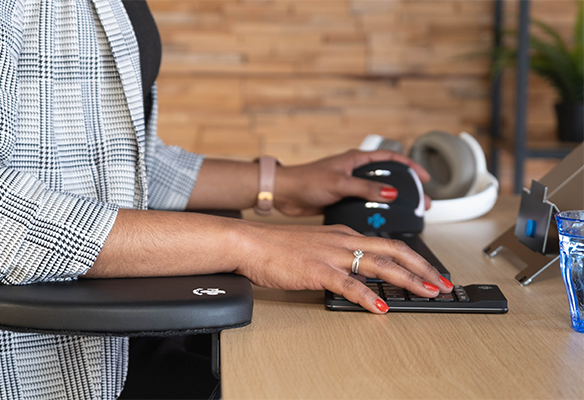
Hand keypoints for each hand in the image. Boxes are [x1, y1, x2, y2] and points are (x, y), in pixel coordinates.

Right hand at [87, 209, 452, 314]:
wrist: (248, 242)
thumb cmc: (275, 246)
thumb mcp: (314, 245)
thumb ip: (336, 255)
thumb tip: (353, 273)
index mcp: (343, 234)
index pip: (386, 243)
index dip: (412, 258)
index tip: (428, 271)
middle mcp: (342, 240)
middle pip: (393, 250)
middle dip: (422, 267)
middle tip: (442, 282)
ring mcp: (330, 254)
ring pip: (378, 263)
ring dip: (407, 279)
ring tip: (426, 292)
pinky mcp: (316, 269)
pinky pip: (348, 284)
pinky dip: (367, 296)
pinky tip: (379, 306)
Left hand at [275, 149, 431, 215]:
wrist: (284, 194)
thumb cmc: (305, 181)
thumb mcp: (339, 183)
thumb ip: (366, 189)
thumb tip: (391, 193)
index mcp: (356, 160)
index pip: (391, 159)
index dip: (410, 167)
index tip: (423, 178)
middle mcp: (354, 172)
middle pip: (387, 179)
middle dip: (405, 190)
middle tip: (420, 203)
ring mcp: (349, 188)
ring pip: (376, 195)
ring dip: (390, 205)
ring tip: (405, 216)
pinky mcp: (342, 202)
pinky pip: (364, 208)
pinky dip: (373, 215)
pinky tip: (380, 226)